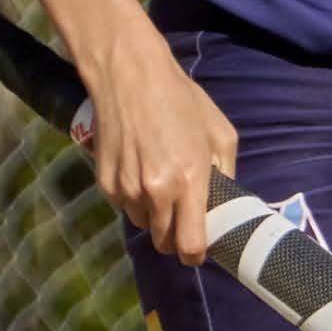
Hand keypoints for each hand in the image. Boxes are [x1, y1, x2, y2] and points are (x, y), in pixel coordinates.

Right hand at [77, 32, 235, 261]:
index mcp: (189, 181)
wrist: (129, 76)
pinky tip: (139, 168)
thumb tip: (224, 201)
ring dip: (154, 214)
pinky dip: (133, 197)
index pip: (191, 245)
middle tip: (183, 216)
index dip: (196, 254)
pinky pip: (124, 205)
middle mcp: (156, 191)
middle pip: (164, 242)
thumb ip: (226, 173)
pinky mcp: (105, 183)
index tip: (199, 249)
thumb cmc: (181, 100)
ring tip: (160, 182)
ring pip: (143, 223)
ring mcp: (127, 189)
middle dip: (175, 236)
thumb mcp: (220, 133)